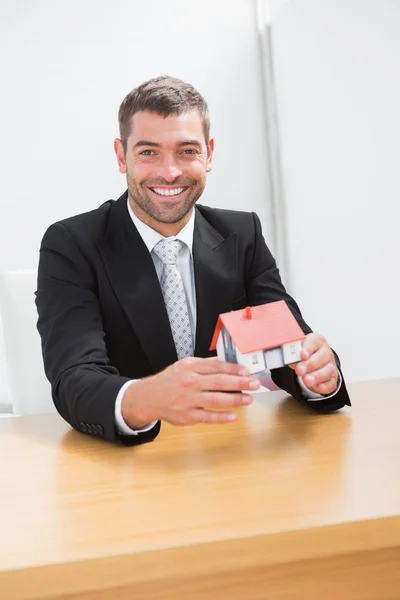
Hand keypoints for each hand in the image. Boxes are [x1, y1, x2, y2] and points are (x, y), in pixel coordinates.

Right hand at [121, 357, 259, 426]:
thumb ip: (205, 365)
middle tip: (255, 384)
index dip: (233, 369)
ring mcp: (188, 400)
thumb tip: (227, 363)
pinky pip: (207, 417)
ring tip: (248, 399)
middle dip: (239, 383)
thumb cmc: (170, 380)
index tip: (247, 372)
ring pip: (215, 399)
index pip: (216, 366)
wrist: (149, 397)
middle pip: (218, 382)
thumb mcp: (185, 365)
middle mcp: (189, 382)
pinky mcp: (187, 416)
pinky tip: (233, 416)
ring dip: (234, 400)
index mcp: (190, 367)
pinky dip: (221, 417)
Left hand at [289, 333, 338, 395]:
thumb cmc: (304, 355)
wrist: (312, 363)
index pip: (314, 341)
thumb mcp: (296, 350)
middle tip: (300, 370)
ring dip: (317, 376)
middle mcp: (326, 352)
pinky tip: (319, 387)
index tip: (302, 355)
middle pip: (322, 357)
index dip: (308, 348)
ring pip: (328, 370)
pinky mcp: (332, 378)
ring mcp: (330, 365)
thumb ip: (291, 352)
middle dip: (310, 364)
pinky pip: (331, 383)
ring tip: (306, 381)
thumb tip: (284, 356)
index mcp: (317, 341)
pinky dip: (325, 386)